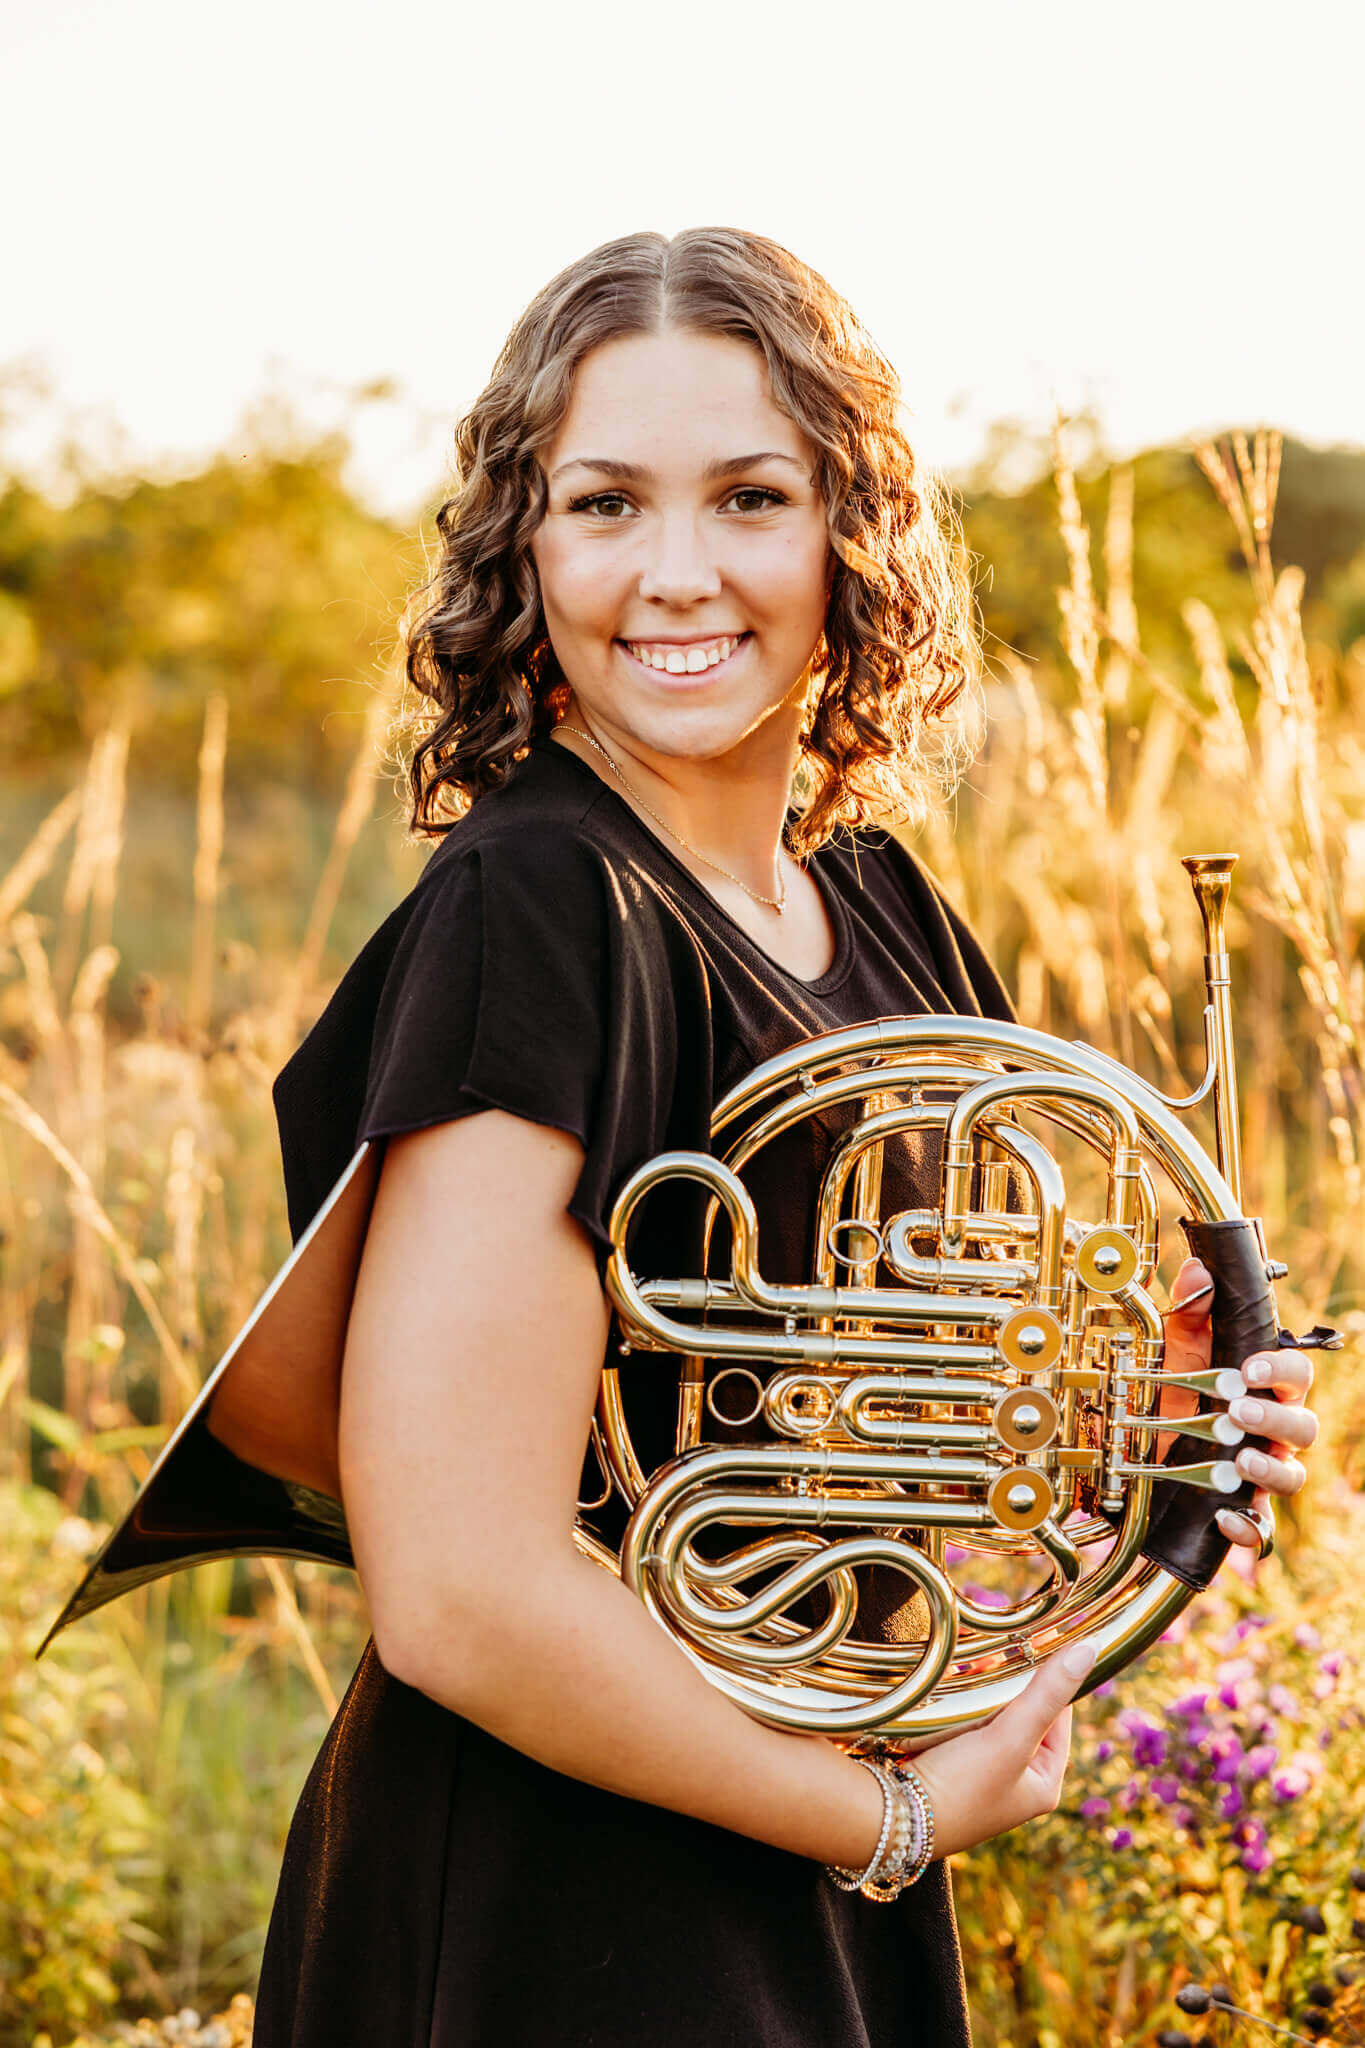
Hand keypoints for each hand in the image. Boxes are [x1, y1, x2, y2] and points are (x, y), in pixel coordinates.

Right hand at [902, 1644, 1097, 1858]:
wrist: (892, 1818)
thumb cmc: (959, 1789)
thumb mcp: (1010, 1740)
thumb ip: (1046, 1695)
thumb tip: (1088, 1651)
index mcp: (1044, 1786)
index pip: (1058, 1717)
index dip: (1046, 1682)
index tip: (1032, 1648)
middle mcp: (1016, 1783)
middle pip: (1024, 1716)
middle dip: (1009, 1689)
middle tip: (996, 1658)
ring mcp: (982, 1777)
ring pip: (991, 1719)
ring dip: (982, 1698)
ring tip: (971, 1674)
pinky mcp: (950, 1768)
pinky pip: (963, 1726)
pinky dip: (959, 1709)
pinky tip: (949, 1696)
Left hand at [1162, 1255, 1319, 1551]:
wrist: (1131, 1447)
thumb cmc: (1166, 1391)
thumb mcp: (1170, 1349)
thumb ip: (1187, 1310)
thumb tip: (1198, 1271)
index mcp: (1261, 1386)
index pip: (1298, 1373)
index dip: (1284, 1369)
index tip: (1253, 1368)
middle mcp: (1269, 1429)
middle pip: (1305, 1424)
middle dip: (1277, 1416)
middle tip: (1240, 1409)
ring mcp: (1257, 1470)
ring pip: (1294, 1474)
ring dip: (1271, 1467)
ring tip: (1239, 1457)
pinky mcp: (1238, 1508)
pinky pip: (1260, 1527)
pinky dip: (1248, 1526)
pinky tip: (1226, 1517)